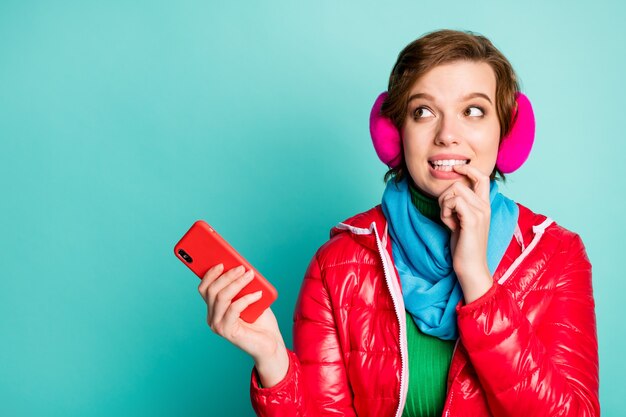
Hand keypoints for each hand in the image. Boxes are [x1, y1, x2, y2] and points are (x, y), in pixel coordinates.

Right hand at [198, 264, 288, 386]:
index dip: (210, 275)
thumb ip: (242, 286)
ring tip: (250, 275)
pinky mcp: (227, 331)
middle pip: (211, 291)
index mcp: (214, 308)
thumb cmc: (261, 320)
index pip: (204, 289)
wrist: (271, 343)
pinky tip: (258, 294)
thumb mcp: (251, 298)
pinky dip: (246, 299)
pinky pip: (233, 309)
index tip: (220, 262)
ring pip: (221, 298)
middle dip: (227, 276)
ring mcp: (217, 325)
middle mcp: (212, 317)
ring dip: (236, 283)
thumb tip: (241, 268)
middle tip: (242, 267)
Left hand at [437, 164, 492, 302]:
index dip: (468, 170)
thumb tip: (448, 194)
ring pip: (454, 191)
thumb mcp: (461, 221)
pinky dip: (445, 211)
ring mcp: (480, 213)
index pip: (481, 177)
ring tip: (448, 220)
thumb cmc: (464, 246)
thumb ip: (459, 207)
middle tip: (446, 214)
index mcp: (484, 206)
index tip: (456, 170)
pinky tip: (448, 223)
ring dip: (444, 205)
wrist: (471, 267)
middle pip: (459, 184)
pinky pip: (454, 201)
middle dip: (445, 196)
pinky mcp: (472, 220)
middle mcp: (485, 206)